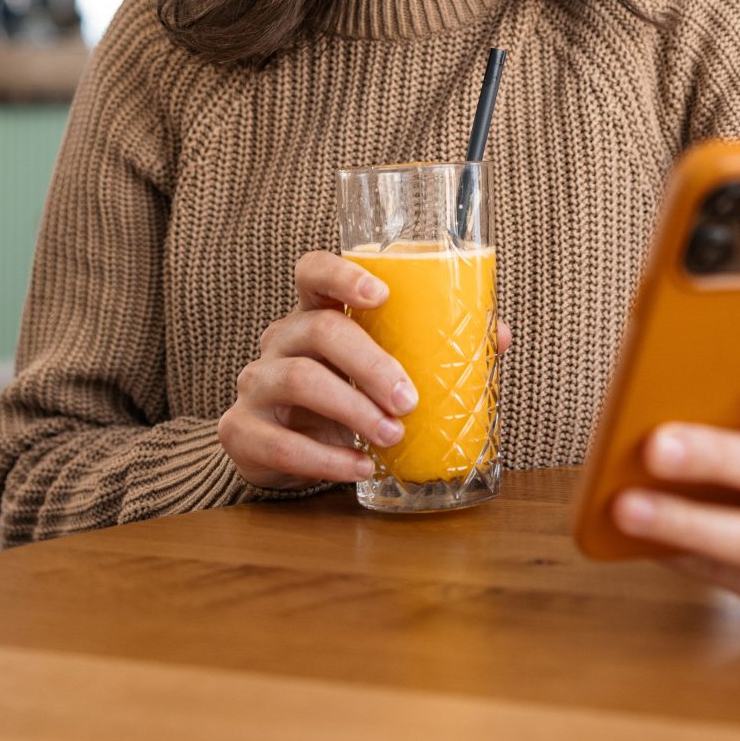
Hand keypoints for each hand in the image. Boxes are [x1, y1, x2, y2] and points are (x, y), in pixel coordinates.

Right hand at [219, 251, 510, 491]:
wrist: (280, 452)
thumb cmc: (343, 397)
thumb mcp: (379, 368)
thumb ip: (431, 348)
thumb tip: (498, 336)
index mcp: (312, 314)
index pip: (312, 271)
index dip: (343, 275)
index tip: (381, 294)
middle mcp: (279, 340)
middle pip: (319, 331)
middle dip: (371, 363)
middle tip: (409, 398)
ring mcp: (255, 384)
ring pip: (299, 380)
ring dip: (354, 410)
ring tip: (392, 434)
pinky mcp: (241, 431)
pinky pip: (281, 443)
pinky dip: (327, 460)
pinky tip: (360, 468)